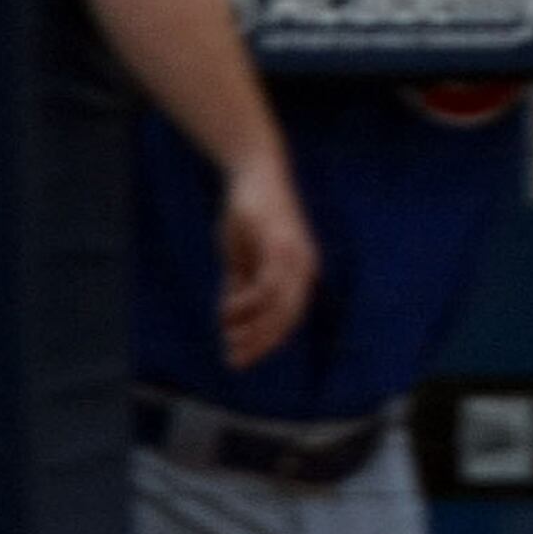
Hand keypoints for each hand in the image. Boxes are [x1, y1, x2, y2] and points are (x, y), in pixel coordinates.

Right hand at [215, 159, 319, 368]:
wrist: (255, 172)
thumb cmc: (249, 215)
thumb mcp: (242, 257)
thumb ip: (239, 286)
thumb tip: (229, 319)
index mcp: (300, 273)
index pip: (287, 319)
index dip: (265, 343)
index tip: (242, 359)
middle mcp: (304, 267)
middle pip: (286, 319)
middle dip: (259, 344)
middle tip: (233, 360)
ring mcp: (295, 256)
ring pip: (279, 306)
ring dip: (253, 329)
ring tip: (228, 340)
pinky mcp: (280, 244)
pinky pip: (268, 284)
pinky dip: (248, 303)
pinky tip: (228, 311)